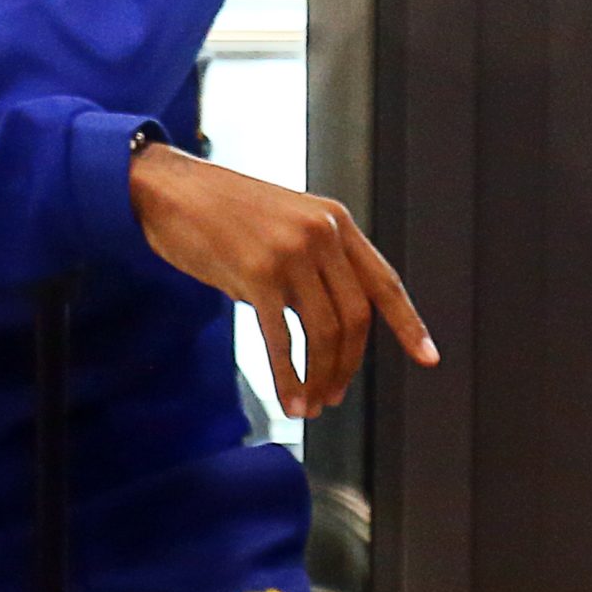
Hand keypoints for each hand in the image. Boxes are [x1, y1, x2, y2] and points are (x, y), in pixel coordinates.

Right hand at [129, 143, 438, 418]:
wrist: (164, 188)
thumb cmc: (215, 209)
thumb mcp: (280, 222)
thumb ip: (309, 263)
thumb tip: (321, 323)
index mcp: (334, 219)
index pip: (383, 281)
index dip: (407, 323)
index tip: (427, 356)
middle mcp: (320, 234)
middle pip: (355, 317)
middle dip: (348, 365)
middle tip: (334, 395)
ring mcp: (290, 252)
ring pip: (324, 332)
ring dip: (321, 376)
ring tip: (312, 403)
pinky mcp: (256, 273)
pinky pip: (282, 339)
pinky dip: (289, 377)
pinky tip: (289, 397)